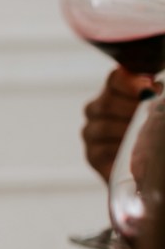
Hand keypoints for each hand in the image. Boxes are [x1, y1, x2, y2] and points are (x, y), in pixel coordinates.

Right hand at [83, 67, 158, 181]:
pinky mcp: (91, 155)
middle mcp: (98, 110)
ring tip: (146, 137)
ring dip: (128, 132)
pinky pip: (102, 149)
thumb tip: (155, 89)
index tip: (149, 90)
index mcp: (116, 93)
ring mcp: (91, 132)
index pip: (116, 79)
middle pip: (107, 102)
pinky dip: (120, 151)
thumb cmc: (157, 138)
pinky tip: (134, 153)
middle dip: (132, 110)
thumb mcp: (156, 114)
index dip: (130, 83)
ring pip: (103, 126)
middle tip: (150, 115)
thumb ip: (155, 100)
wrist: (152, 170)